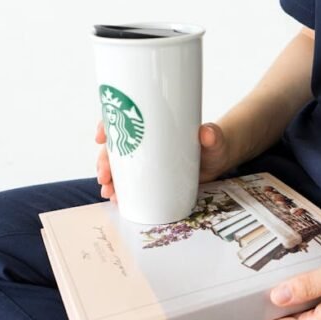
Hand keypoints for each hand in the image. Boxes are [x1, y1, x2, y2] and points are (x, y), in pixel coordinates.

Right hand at [95, 121, 232, 200]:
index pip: (123, 119)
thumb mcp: (213, 138)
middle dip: (104, 161)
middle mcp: (145, 143)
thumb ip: (212, 135)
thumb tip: (206, 133)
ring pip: (119, 167)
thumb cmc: (214, 144)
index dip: (107, 125)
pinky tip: (116, 199)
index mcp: (153, 126)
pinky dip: (120, 191)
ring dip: (108, 178)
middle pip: (116, 147)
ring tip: (108, 192)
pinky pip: (131, 183)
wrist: (219, 161)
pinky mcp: (152, 178)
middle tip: (104, 176)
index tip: (101, 136)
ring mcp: (147, 161)